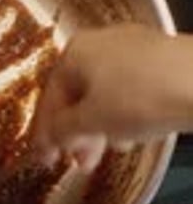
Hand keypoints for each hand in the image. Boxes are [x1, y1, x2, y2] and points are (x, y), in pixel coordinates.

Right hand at [30, 23, 192, 172]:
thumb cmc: (146, 94)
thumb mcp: (92, 121)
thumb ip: (64, 131)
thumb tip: (54, 136)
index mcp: (75, 51)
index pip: (50, 97)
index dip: (45, 133)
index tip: (44, 156)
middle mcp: (100, 42)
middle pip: (78, 94)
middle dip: (78, 133)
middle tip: (79, 160)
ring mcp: (132, 48)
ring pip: (106, 93)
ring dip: (104, 126)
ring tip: (112, 150)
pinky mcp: (158, 60)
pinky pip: (131, 90)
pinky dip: (127, 113)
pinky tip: (136, 133)